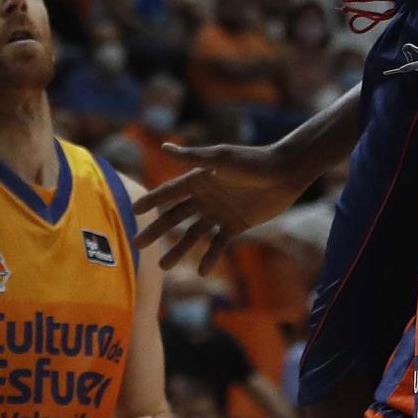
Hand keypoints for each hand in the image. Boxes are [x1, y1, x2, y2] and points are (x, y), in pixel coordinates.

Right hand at [133, 144, 303, 273]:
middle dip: (157, 230)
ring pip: (194, 234)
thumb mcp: (221, 159)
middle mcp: (206, 196)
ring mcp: (220, 212)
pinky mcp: (236, 224)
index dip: (151, 200)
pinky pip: (218, 244)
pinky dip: (210, 257)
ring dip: (179, 249)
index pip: (169, 192)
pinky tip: (201, 271)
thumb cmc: (252, 162)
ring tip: (164, 266)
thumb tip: (164, 147)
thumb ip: (193, 157)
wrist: (284, 173)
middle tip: (138, 244)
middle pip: (176, 216)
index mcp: (200, 179)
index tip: (132, 209)